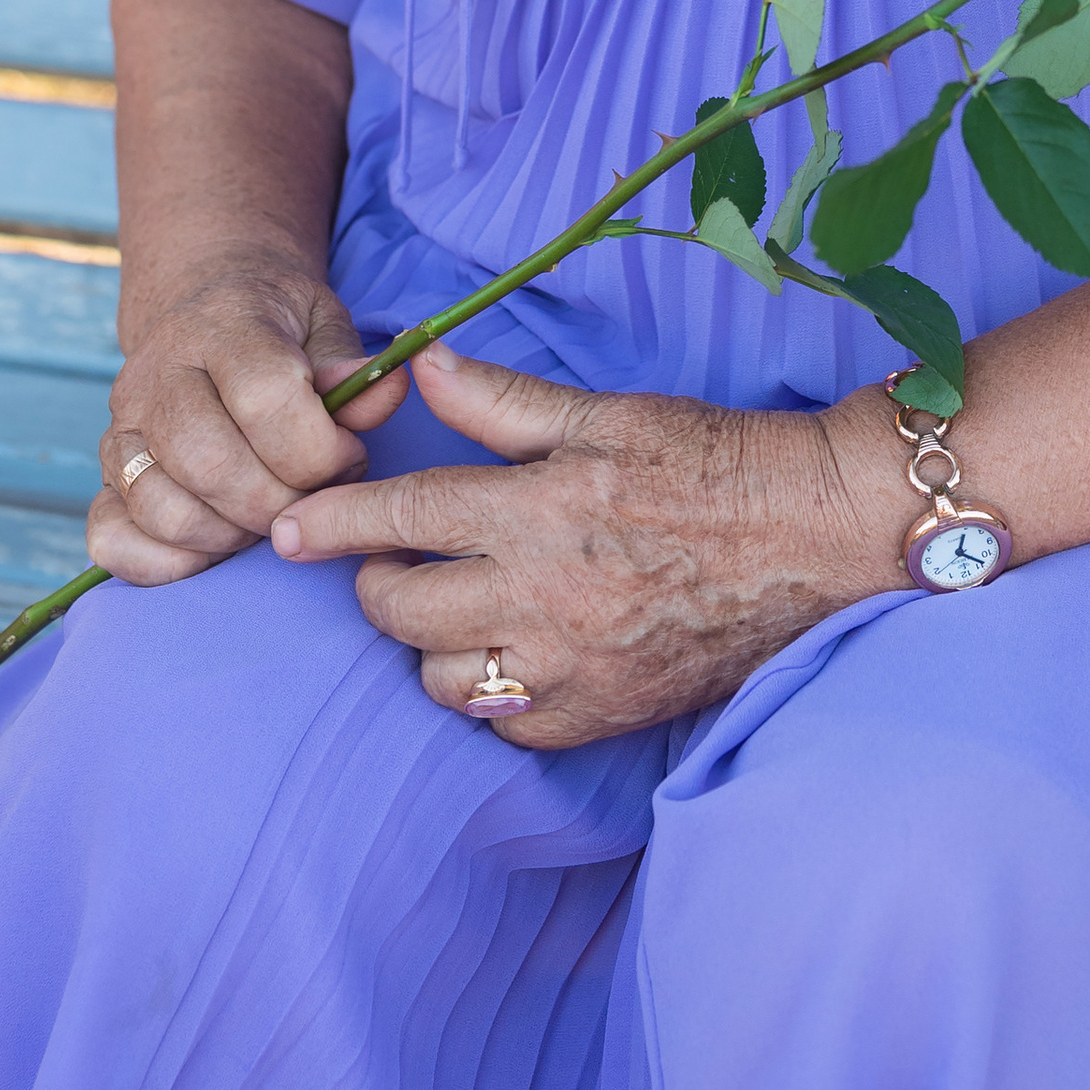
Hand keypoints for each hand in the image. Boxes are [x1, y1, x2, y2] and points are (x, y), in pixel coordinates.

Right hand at [87, 259, 408, 586]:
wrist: (203, 303)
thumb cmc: (276, 325)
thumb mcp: (324, 321)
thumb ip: (351, 368)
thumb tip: (384, 395)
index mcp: (224, 325)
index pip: (264, 398)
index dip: (317, 449)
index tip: (347, 457)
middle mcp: (159, 373)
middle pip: (210, 462)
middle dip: (277, 504)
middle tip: (310, 504)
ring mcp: (123, 426)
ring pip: (162, 508)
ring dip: (228, 535)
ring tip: (267, 518)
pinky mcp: (105, 473)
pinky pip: (111, 538)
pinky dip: (165, 562)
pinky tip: (215, 544)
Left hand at [268, 343, 899, 744]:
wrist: (807, 538)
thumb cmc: (708, 458)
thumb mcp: (603, 413)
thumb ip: (502, 402)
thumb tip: (421, 368)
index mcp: (534, 509)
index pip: (399, 520)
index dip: (329, 524)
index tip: (281, 531)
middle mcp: (539, 598)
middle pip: (401, 610)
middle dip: (377, 583)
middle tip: (393, 560)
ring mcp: (568, 668)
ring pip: (440, 678)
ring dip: (429, 642)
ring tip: (455, 606)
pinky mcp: (598, 716)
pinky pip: (503, 721)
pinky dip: (488, 691)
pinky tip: (508, 653)